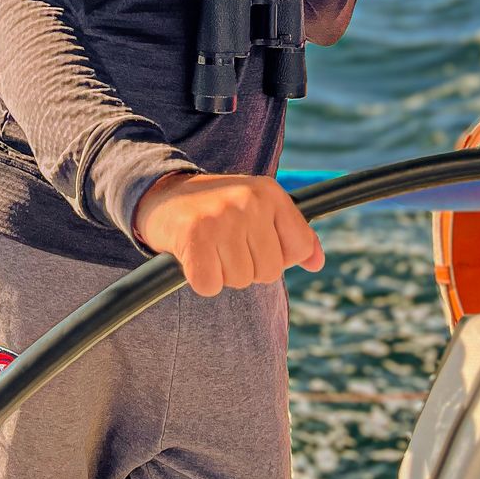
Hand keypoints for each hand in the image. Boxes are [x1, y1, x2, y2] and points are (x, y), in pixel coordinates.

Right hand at [133, 172, 324, 296]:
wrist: (162, 193)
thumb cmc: (217, 207)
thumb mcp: (260, 208)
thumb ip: (293, 233)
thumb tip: (317, 262)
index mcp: (270, 192)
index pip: (298, 249)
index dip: (277, 255)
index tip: (254, 241)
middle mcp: (249, 201)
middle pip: (269, 271)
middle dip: (247, 267)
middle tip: (225, 244)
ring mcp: (222, 217)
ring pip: (240, 280)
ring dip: (222, 273)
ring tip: (210, 247)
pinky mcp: (194, 237)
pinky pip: (210, 285)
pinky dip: (201, 280)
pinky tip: (193, 256)